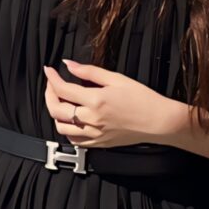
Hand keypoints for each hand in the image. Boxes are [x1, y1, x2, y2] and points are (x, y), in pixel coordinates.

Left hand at [42, 59, 183, 149]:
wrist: (159, 121)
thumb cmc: (142, 98)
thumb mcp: (117, 78)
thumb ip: (89, 72)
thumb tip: (69, 64)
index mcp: (96, 100)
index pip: (63, 89)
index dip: (52, 78)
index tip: (49, 70)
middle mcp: (92, 119)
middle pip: (56, 110)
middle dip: (49, 94)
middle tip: (52, 84)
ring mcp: (95, 134)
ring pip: (61, 128)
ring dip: (56, 113)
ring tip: (61, 102)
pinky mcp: (99, 143)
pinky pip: (74, 141)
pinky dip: (67, 130)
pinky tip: (72, 120)